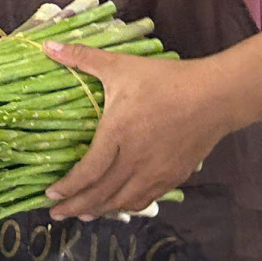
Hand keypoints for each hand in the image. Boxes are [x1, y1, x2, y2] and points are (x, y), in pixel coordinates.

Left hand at [42, 46, 226, 219]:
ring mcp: (157, 171)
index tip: (49, 194)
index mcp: (118, 134)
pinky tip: (119, 207)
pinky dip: (128, 206)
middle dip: (76, 206)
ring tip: (83, 215)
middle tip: (56, 214)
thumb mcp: (119, 66)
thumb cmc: (164, 80)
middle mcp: (136, 160)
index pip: (87, 171)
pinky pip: (147, 198)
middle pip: (102, 193)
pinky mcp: (175, 176)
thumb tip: (46, 45)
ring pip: (124, 201)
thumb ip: (81, 57)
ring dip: (101, 210)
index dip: (68, 187)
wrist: (215, 96)